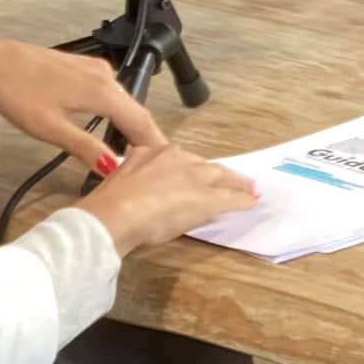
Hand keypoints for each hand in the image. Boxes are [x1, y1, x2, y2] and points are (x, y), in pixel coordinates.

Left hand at [0, 36, 165, 174]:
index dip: (153, 147)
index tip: (163, 170)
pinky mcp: (86, 67)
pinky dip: (118, 112)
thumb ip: (86, 148)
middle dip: (144, 139)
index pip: (141, 123)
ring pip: (125, 102)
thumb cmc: (18, 95)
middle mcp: (107, 77)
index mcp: (103, 92)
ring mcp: (97, 69)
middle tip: (150, 169)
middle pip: (136, 112)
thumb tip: (114, 169)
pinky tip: (113, 128)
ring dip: (131, 126)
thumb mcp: (50, 129)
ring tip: (133, 154)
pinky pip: (112, 93)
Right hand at [77, 140, 257, 255]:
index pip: (182, 160)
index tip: (197, 176)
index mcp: (154, 151)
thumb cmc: (110, 201)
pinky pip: (231, 198)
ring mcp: (194, 177)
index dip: (193, 170)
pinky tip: (252, 202)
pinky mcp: (207, 198)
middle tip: (233, 181)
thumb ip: (136, 174)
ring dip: (237, 184)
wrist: (115, 213)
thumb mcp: (123, 178)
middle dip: (220, 174)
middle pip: (206, 166)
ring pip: (222, 178)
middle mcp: (177, 158)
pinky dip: (243, 200)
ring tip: (250, 190)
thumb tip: (142, 181)